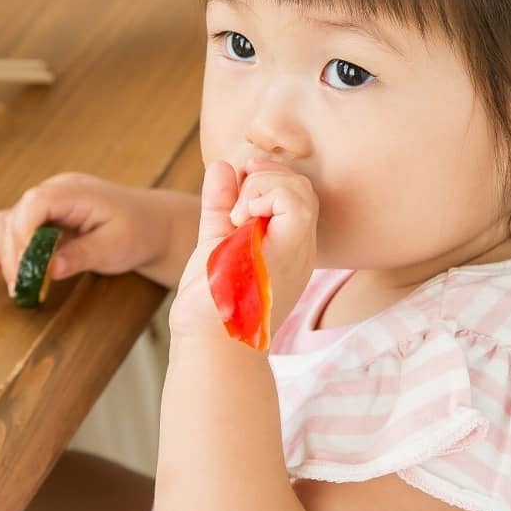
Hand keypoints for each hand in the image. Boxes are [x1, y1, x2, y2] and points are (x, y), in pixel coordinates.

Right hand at [0, 173, 171, 297]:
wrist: (152, 223)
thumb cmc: (138, 231)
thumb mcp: (117, 246)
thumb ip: (83, 254)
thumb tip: (50, 268)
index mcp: (72, 191)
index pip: (33, 205)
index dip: (22, 235)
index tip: (24, 268)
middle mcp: (53, 192)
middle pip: (14, 219)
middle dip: (7, 256)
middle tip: (12, 290)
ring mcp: (45, 204)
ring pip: (6, 226)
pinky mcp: (42, 218)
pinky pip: (8, 223)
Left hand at [170, 160, 317, 341]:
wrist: (209, 344)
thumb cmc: (211, 306)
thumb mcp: (216, 242)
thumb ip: (220, 205)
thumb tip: (222, 166)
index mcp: (286, 246)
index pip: (294, 193)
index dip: (266, 178)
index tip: (237, 191)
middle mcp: (298, 247)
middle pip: (301, 186)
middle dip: (264, 176)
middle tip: (236, 203)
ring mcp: (295, 251)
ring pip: (300, 189)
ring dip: (261, 186)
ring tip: (236, 217)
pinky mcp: (286, 254)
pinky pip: (294, 202)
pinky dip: (263, 194)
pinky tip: (238, 220)